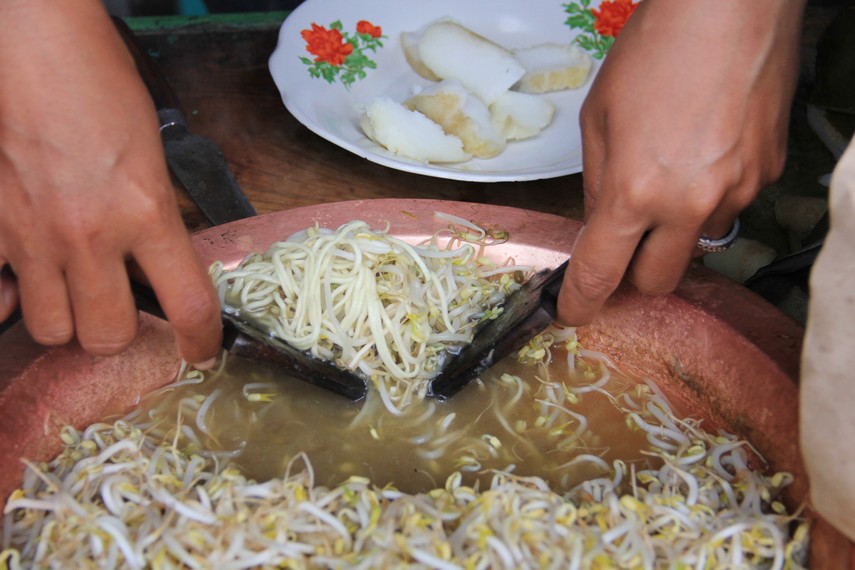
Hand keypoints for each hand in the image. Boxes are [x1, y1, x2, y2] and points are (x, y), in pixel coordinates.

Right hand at [0, 0, 221, 363]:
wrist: (26, 40)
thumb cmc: (95, 80)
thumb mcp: (151, 152)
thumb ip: (153, 214)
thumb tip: (153, 257)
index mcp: (145, 211)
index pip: (188, 305)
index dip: (200, 341)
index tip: (201, 350)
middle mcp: (89, 235)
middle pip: (108, 337)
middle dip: (120, 333)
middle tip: (123, 308)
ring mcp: (31, 236)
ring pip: (51, 329)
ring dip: (68, 319)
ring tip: (74, 290)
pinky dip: (10, 295)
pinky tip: (21, 276)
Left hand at [557, 0, 804, 325]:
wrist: (728, 9)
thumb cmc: (655, 53)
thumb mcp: (598, 120)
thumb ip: (597, 183)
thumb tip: (597, 225)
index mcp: (635, 192)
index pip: (601, 272)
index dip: (582, 301)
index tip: (574, 312)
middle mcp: (689, 204)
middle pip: (659, 281)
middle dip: (636, 272)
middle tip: (627, 242)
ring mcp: (735, 191)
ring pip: (699, 242)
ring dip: (678, 226)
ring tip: (674, 167)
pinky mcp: (767, 173)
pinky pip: (731, 203)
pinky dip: (711, 191)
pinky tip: (705, 147)